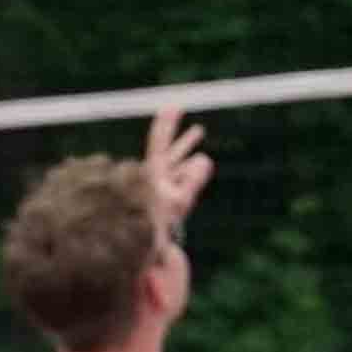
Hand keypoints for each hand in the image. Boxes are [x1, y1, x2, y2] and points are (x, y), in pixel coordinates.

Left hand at [143, 104, 217, 227]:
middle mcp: (157, 177)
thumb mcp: (179, 201)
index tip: (172, 106)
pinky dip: (193, 164)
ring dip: (188, 145)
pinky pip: (183, 173)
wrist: (147, 244)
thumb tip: (205, 158)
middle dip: (175, 128)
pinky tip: (201, 160)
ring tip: (199, 130)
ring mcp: (164, 185)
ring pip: (178, 159)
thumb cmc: (160, 223)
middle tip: (176, 107)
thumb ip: (192, 180)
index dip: (165, 124)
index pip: (159, 143)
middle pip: (166, 147)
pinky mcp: (172, 195)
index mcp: (153, 173)